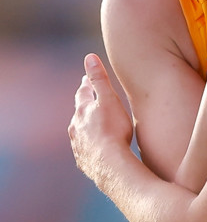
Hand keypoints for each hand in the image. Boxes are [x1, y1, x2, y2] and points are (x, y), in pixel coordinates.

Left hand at [69, 54, 133, 186]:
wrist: (111, 164)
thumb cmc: (114, 130)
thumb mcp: (109, 99)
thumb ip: (99, 79)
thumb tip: (89, 57)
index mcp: (83, 110)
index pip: (83, 93)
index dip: (86, 84)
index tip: (86, 79)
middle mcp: (76, 127)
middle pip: (79, 112)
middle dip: (84, 105)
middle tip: (89, 100)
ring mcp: (78, 145)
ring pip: (80, 131)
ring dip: (85, 126)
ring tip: (92, 125)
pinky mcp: (84, 160)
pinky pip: (85, 149)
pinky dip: (90, 145)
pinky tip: (96, 148)